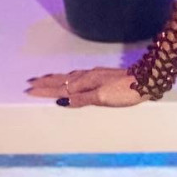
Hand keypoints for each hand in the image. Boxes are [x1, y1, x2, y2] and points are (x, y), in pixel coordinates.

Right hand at [25, 66, 145, 107]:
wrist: (147, 80)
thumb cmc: (126, 91)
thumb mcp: (103, 98)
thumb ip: (82, 99)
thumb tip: (61, 101)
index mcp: (86, 82)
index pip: (60, 88)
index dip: (45, 91)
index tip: (29, 90)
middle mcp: (88, 77)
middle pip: (62, 80)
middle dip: (46, 82)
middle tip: (30, 82)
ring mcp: (96, 76)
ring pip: (70, 77)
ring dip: (55, 78)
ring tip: (44, 78)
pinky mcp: (103, 76)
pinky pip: (79, 76)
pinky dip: (68, 78)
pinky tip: (71, 79)